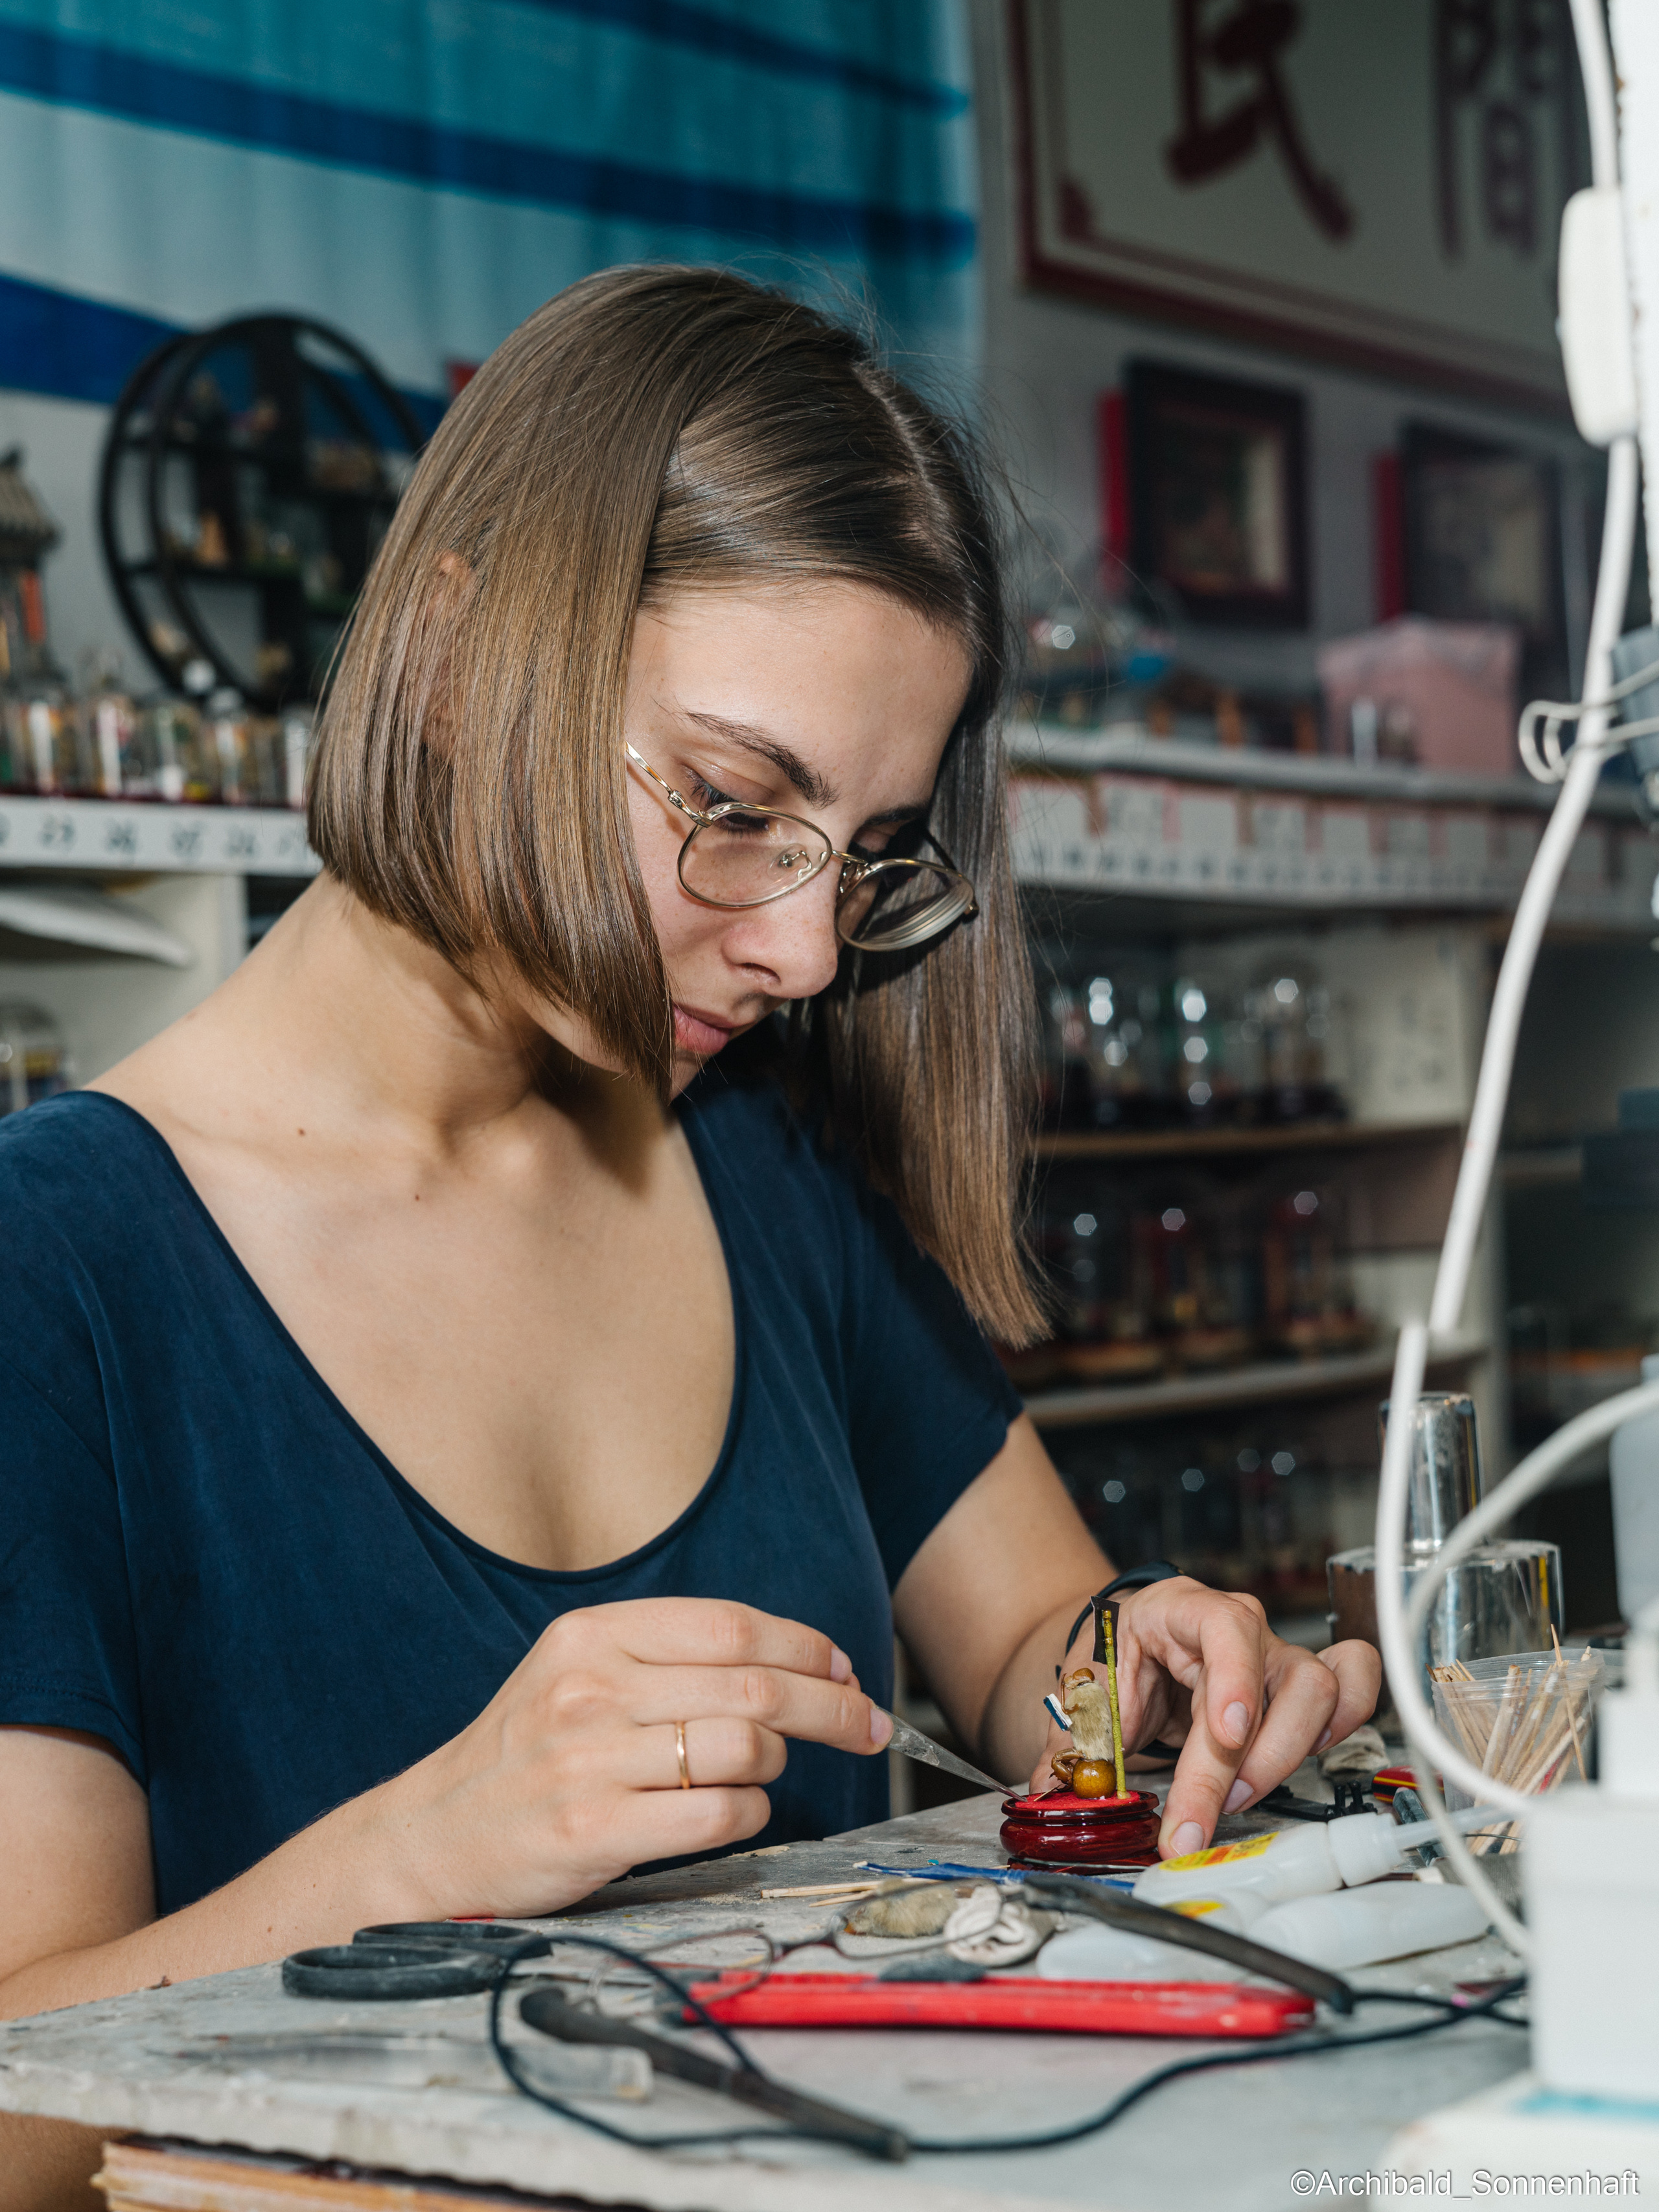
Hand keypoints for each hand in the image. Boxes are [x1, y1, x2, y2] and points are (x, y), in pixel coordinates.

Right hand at [384, 1598, 888, 1916]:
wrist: (436, 1837)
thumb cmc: (529, 1754)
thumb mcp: (580, 1674)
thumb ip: (670, 1658)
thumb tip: (797, 1661)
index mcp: (592, 1635)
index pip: (732, 1626)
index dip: (806, 1647)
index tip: (845, 1670)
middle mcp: (590, 1689)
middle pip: (754, 1686)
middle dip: (831, 1706)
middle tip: (869, 1725)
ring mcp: (590, 1762)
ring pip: (744, 1750)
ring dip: (780, 1764)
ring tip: (767, 1772)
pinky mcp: (595, 1833)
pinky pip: (719, 1817)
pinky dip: (749, 1814)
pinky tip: (735, 1811)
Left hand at [1025, 1578, 1378, 1857]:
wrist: (1123, 1655)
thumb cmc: (1111, 1667)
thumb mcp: (1085, 1698)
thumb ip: (1075, 1748)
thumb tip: (1060, 1797)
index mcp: (1179, 1609)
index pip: (1224, 1626)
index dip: (1235, 1680)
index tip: (1225, 1735)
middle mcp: (1239, 1625)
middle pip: (1284, 1676)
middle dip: (1255, 1755)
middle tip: (1217, 1804)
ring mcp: (1274, 1655)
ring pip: (1325, 1691)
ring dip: (1289, 1755)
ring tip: (1240, 1793)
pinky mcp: (1297, 1689)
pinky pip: (1350, 1692)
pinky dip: (1339, 1729)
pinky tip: (1301, 1760)